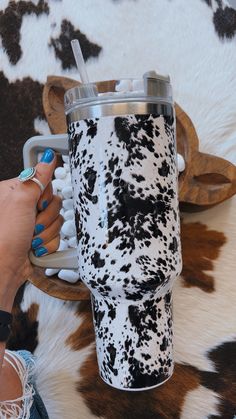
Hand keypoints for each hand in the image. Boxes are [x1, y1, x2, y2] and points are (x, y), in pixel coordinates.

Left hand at [0, 149, 62, 306]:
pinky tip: (35, 248)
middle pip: (52, 203)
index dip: (43, 196)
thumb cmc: (3, 238)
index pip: (43, 183)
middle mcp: (21, 206)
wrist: (3, 270)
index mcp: (12, 192)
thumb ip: (37, 179)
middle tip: (31, 226)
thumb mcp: (20, 203)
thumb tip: (48, 158)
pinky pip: (56, 236)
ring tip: (31, 240)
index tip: (36, 205)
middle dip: (45, 218)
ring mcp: (30, 223)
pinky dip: (47, 244)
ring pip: (56, 221)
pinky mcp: (37, 238)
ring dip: (46, 233)